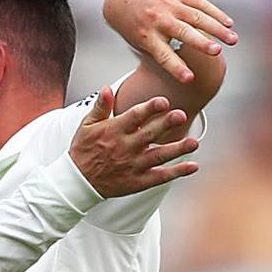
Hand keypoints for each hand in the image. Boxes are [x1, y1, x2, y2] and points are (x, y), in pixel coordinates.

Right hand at [67, 91, 199, 196]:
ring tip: (194, 142)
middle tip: (181, 115)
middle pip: (150, 134)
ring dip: (178, 149)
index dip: (149, 109)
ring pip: (159, 156)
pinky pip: (160, 177)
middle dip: (166, 124)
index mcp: (114, 132)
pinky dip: (177, 172)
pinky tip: (192, 166)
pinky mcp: (138, 181)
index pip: (134, 117)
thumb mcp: (87, 126)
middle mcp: (125, 148)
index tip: (163, 101)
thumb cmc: (83, 151)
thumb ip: (100, 107)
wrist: (78, 182)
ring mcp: (133, 166)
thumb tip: (107, 88)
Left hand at [103, 0, 235, 85]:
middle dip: (201, 43)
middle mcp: (159, 20)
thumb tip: (182, 68)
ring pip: (197, 17)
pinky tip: (228, 23)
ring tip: (232, 39)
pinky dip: (215, 13)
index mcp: (146, 37)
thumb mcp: (139, 43)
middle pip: (183, 33)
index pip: (163, 55)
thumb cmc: (133, 28)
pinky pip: (199, 3)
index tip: (189, 79)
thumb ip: (159, 53)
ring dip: (217, 28)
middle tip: (217, 52)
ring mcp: (169, 5)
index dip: (177, 68)